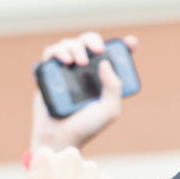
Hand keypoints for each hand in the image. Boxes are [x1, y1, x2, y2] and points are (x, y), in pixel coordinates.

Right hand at [29, 31, 139, 150]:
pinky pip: (51, 53)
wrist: (60, 138)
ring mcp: (66, 71)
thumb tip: (106, 62)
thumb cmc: (87, 127)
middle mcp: (85, 72)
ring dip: (76, 46)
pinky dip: (58, 51)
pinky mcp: (48, 73)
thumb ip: (113, 87)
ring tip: (80, 61)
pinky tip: (66, 61)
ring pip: (69, 44)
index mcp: (103, 80)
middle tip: (98, 50)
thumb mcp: (109, 109)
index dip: (124, 47)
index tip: (131, 42)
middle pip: (88, 44)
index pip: (114, 58)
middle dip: (93, 40)